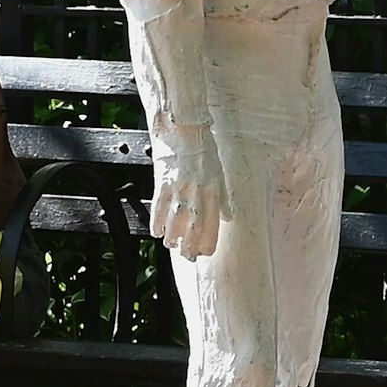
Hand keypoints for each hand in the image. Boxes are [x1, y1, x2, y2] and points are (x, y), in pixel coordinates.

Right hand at [151, 128, 226, 259]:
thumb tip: (228, 218)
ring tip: (172, 246)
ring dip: (173, 237)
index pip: (212, 224)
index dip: (207, 242)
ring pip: (175, 220)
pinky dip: (157, 222)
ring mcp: (178, 187)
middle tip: (187, 257)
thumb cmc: (204, 151)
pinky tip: (157, 232)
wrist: (184, 130)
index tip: (204, 253)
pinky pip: (159, 206)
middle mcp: (197, 191)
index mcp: (213, 190)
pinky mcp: (163, 181)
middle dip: (190, 246)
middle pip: (193, 226)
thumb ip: (223, 198)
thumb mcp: (220, 174)